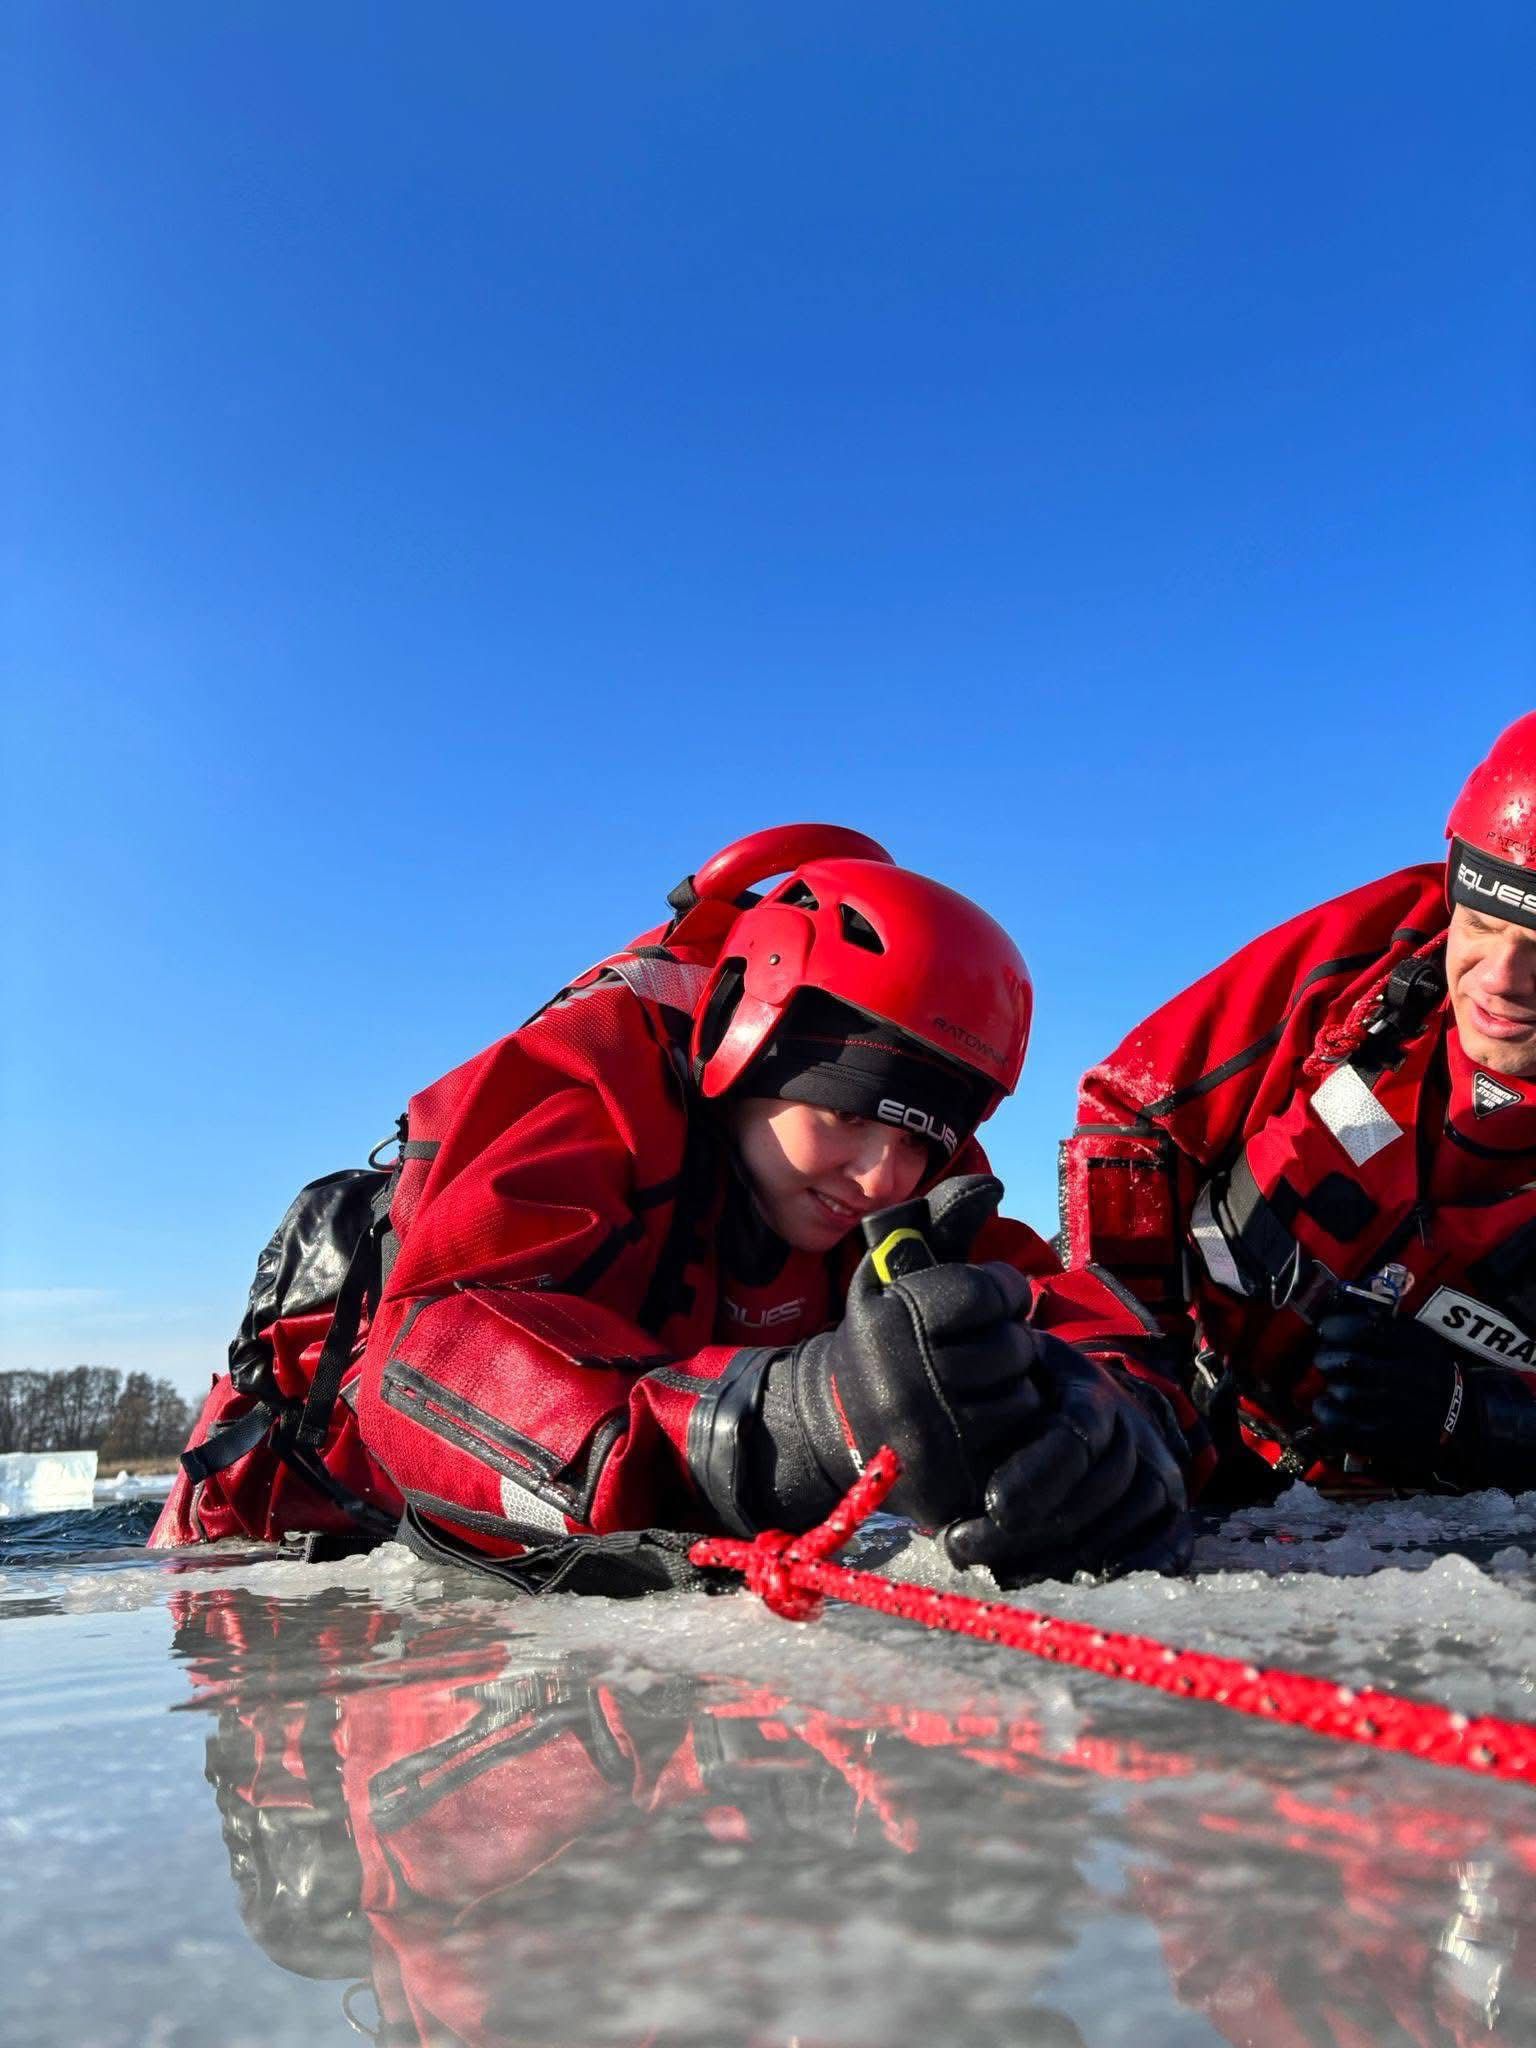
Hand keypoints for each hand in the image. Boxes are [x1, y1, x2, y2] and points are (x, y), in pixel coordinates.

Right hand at [747, 1176, 1045, 1527]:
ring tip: (988, 1381)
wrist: (835, 1425)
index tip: (995, 1295)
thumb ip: (938, 1221)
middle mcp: (904, 1383)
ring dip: (1015, 1385)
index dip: (1000, 1289)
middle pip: (1009, 1348)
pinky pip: (1018, 1448)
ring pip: (1020, 1398)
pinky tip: (990, 1417)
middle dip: (1010, 1340)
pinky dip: (1014, 1430)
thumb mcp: (891, 1271)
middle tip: (991, 1342)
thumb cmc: (877, 1336)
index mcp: (888, 1322)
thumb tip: (991, 1187)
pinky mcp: (947, 1483)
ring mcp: (926, 1440)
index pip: (982, 1294)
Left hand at [943, 1341, 1192, 1581]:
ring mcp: (1159, 1469)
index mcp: (1090, 1392)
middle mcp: (1133, 1429)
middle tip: (960, 1549)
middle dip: (1027, 1530)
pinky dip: (1128, 1567)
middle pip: (1096, 1489)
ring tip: (999, 1574)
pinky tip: (1075, 1584)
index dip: (1037, 1474)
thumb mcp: (1004, 1376)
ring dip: (1063, 1556)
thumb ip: (980, 1399)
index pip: (1074, 1436)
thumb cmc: (1026, 1391)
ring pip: (1126, 1520)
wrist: (1082, 1397)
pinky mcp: (1171, 1509)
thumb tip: (928, 1429)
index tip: (990, 1507)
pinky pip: (1165, 1544)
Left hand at [1312, 1303, 1535, 1492]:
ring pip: (1343, 1393)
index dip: (1335, 1327)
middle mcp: (1404, 1377)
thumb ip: (1386, 1321)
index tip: (1326, 1330)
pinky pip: (1340, 1424)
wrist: (1460, 1413)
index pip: (1363, 1330)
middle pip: (1346, 1362)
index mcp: (1412, 1347)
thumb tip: (1345, 1305)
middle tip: (1327, 1359)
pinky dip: (1325, 1412)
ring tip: (1337, 1384)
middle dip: (1326, 1358)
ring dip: (1331, 1386)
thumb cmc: (1429, 1368)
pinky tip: (1328, 1405)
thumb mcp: (1419, 1336)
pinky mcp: (1385, 1436)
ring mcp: (1394, 1409)